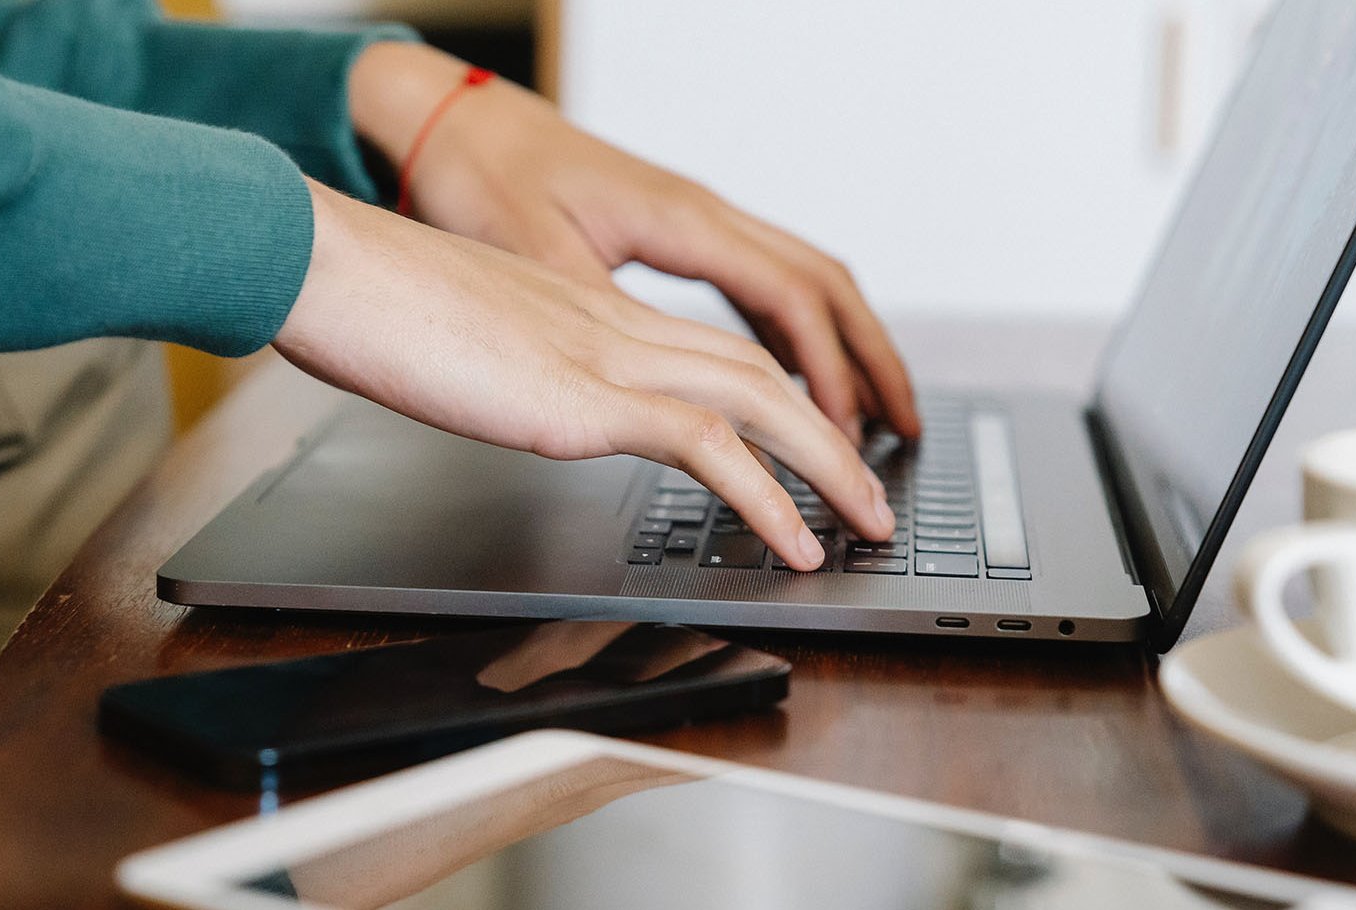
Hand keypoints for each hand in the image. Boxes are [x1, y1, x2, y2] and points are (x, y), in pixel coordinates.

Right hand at [275, 179, 896, 569]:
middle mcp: (615, 328)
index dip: (776, 402)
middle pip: (760, 374)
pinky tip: (794, 542)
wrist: (328, 267)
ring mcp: (607, 357)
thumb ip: (510, 371)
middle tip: (870, 496)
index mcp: (589, 315)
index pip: (713, 354)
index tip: (809, 447)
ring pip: (759, 403)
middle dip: (830, 438)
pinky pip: (708, 448)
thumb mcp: (464, 346)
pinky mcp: (584, 399)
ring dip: (827, 468)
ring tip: (864, 524)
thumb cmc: (371, 307)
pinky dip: (768, 498)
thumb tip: (515, 401)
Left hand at [346, 42, 920, 441]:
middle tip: (904, 432)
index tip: (846, 436)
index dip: (829, 374)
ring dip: (843, 348)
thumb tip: (656, 386)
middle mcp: (703, 213)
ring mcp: (694, 220)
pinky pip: (761, 283)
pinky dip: (794, 334)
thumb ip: (602, 318)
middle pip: (825, 286)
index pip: (792, 301)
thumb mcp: (534, 254)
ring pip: (802, 282)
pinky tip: (792, 376)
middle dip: (873, 361)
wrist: (451, 119)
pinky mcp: (673, 232)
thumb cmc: (483, 174)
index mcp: (683, 220)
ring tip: (870, 415)